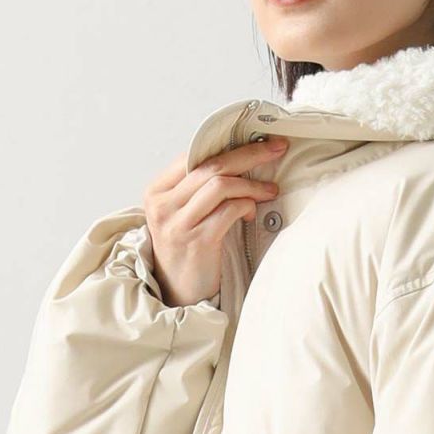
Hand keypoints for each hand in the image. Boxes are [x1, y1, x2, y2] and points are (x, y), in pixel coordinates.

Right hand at [143, 135, 288, 305]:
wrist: (178, 293)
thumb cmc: (186, 250)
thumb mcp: (183, 214)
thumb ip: (199, 189)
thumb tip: (240, 159)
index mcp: (157, 191)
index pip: (194, 155)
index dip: (230, 145)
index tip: (259, 141)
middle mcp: (163, 204)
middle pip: (211, 166)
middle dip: (249, 154)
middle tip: (276, 149)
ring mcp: (178, 223)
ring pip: (220, 185)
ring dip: (252, 184)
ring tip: (270, 190)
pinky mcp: (197, 241)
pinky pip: (229, 211)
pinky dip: (247, 206)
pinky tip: (253, 213)